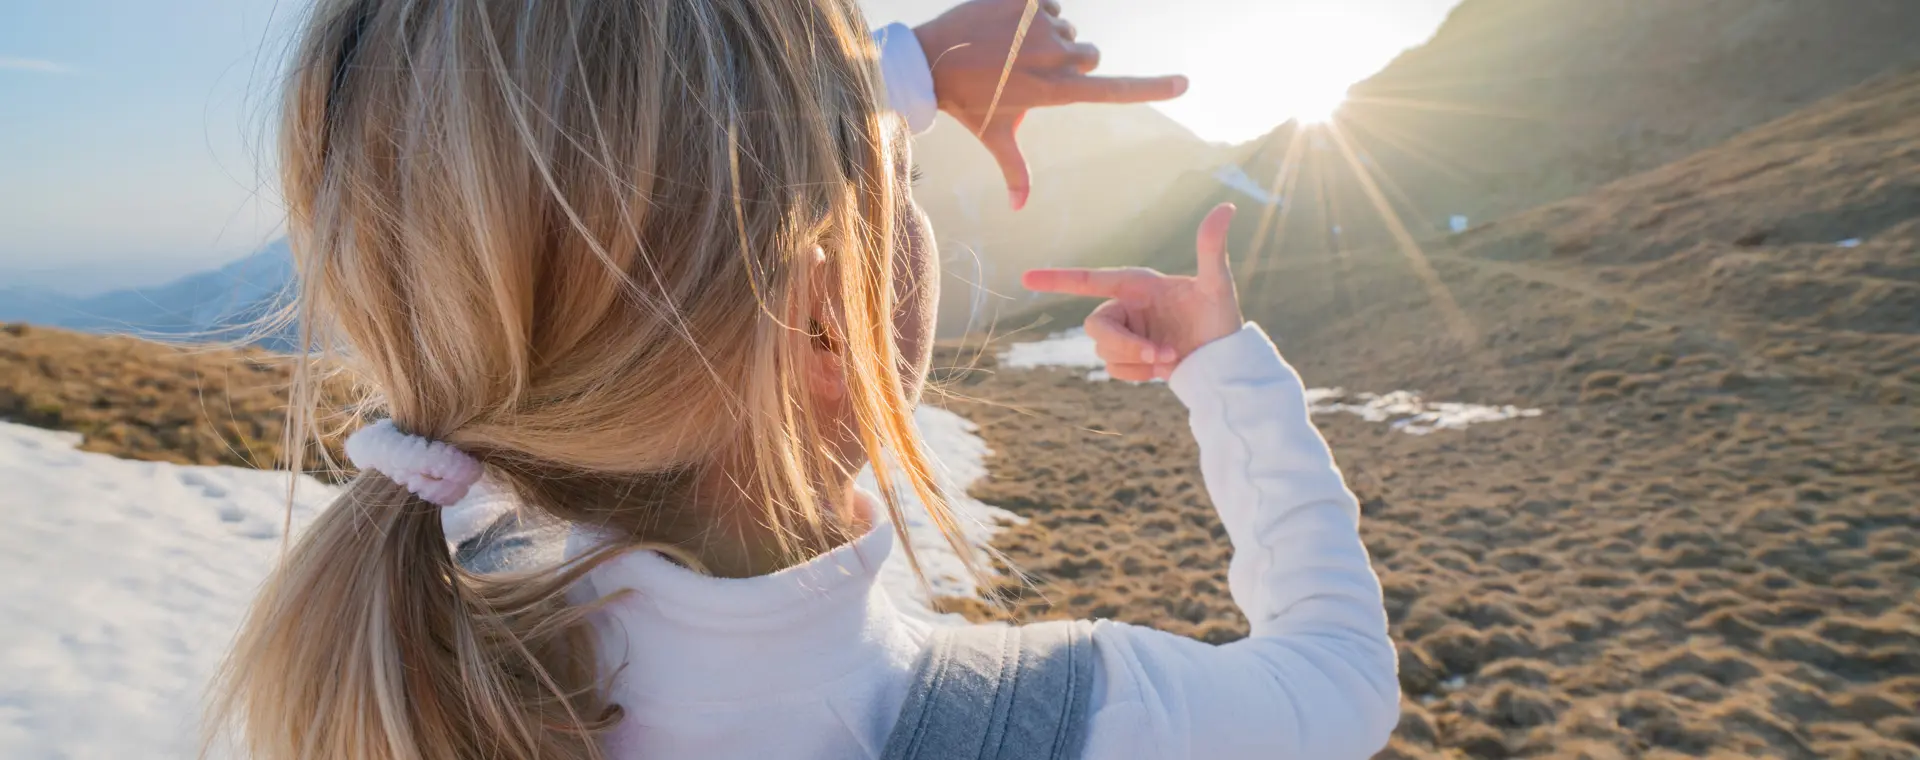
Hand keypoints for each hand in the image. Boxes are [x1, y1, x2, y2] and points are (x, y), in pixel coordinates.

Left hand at [913, 0, 1187, 209]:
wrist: (928, 60)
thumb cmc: (965, 103)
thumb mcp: (993, 135)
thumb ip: (1014, 170)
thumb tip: (1018, 209)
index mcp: (1053, 91)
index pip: (1113, 91)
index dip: (1151, 88)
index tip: (1184, 83)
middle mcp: (1054, 56)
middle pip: (1089, 53)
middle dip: (1072, 58)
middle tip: (1031, 67)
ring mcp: (1040, 24)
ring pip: (1066, 27)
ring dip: (1048, 35)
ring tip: (1010, 48)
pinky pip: (1047, 2)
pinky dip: (1031, 11)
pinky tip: (1003, 27)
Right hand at [1023, 203, 1243, 380]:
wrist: (1222, 362)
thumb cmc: (1221, 319)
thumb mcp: (1217, 285)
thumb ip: (1211, 248)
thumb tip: (1226, 208)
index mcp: (1138, 285)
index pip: (1089, 279)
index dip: (1057, 279)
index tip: (1026, 279)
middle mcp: (1126, 306)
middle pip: (1095, 326)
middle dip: (1125, 344)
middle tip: (1160, 354)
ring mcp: (1126, 333)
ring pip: (1103, 350)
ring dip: (1137, 360)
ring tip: (1171, 358)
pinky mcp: (1127, 358)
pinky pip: (1112, 368)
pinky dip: (1136, 373)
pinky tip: (1162, 370)